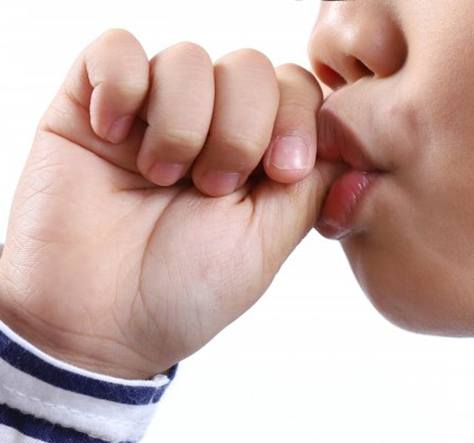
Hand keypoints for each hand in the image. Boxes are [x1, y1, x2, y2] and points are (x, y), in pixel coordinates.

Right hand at [0, 29, 345, 378]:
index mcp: (256, 156)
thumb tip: (344, 137)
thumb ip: (311, 181)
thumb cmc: (185, 291)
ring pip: (189, 58)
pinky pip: (116, 48)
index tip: (279, 173)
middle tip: (212, 187)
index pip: (297, 90)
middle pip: (250, 67)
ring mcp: (151, 111)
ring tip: (160, 180)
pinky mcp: (91, 103)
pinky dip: (121, 87)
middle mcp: (208, 126)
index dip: (298, 119)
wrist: (100, 323)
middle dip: (240, 129)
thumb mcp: (268, 240)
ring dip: (181, 125)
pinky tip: (114, 138)